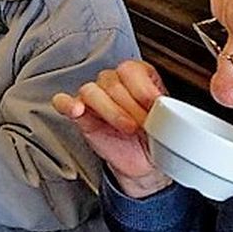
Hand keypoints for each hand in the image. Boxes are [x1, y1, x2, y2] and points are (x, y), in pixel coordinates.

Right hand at [52, 60, 171, 197]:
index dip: (143, 88)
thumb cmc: (156, 137)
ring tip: (127, 128)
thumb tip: (167, 106)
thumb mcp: (169, 120)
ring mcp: (93, 97)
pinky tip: (78, 110)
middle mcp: (113, 82)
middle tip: (145, 125)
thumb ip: (167, 109)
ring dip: (111, 111)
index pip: (131, 70)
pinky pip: (63, 101)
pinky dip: (68, 104)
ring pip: (91, 91)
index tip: (154, 106)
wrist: (145, 162)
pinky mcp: (78, 114)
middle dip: (131, 107)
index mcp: (137, 76)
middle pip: (113, 83)